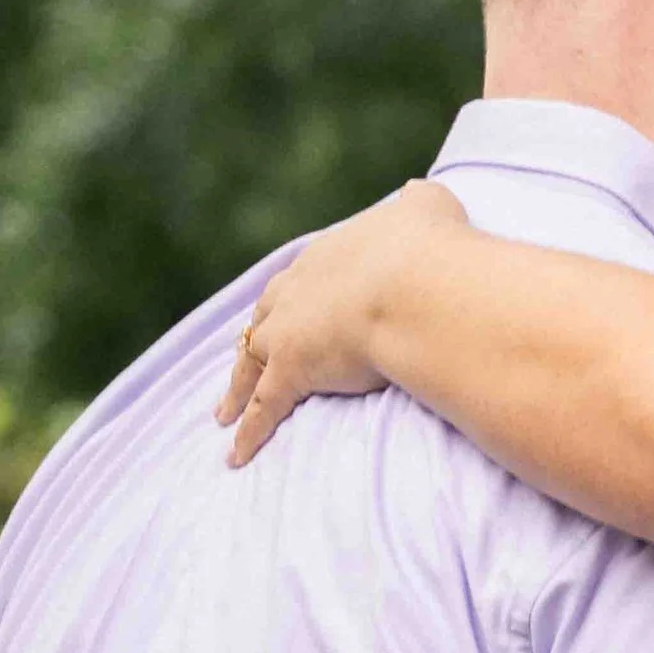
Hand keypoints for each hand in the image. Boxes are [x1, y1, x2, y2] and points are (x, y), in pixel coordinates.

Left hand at [217, 181, 470, 464]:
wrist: (413, 285)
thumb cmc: (428, 248)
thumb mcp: (429, 208)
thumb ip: (421, 203)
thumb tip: (419, 197)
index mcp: (329, 255)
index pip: (305, 278)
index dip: (301, 295)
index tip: (298, 308)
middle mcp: (297, 290)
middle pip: (265, 316)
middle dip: (257, 337)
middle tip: (249, 353)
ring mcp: (288, 331)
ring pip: (250, 362)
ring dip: (236, 387)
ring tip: (223, 413)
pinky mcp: (291, 372)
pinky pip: (263, 409)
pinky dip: (248, 434)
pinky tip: (236, 456)